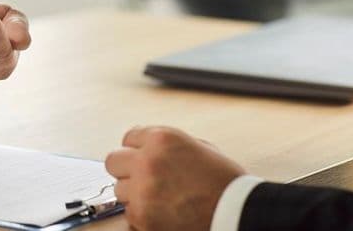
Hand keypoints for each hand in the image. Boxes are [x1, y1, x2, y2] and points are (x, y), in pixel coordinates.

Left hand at [105, 126, 245, 230]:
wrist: (238, 212)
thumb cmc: (224, 182)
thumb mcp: (198, 147)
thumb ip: (166, 144)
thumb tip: (142, 142)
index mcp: (162, 139)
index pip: (128, 137)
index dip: (137, 149)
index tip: (142, 157)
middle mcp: (148, 161)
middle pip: (113, 160)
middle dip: (126, 168)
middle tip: (142, 178)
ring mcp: (142, 190)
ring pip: (119, 188)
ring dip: (134, 193)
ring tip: (159, 198)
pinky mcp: (142, 216)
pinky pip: (128, 211)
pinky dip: (142, 213)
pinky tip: (162, 212)